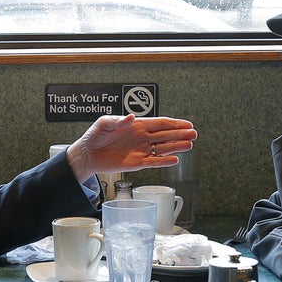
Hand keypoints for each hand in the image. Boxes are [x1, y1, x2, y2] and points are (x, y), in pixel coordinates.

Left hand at [66, 114, 197, 181]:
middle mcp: (141, 137)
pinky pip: (153, 162)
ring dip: (176, 147)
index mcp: (136, 125)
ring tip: (190, 145)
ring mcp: (140, 150)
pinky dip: (164, 161)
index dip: (174, 123)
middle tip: (194, 134)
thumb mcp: (103, 123)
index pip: (159, 123)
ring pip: (162, 148)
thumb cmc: (94, 135)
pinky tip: (175, 159)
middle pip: (165, 135)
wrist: (87, 154)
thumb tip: (131, 118)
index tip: (187, 124)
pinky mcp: (136, 163)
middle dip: (180, 134)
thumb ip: (117, 121)